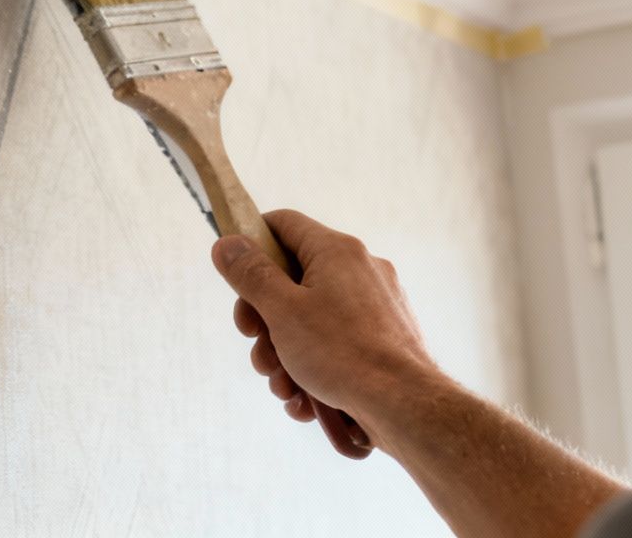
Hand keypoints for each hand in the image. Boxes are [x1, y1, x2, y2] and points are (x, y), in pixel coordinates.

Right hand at [212, 210, 440, 450]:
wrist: (404, 406)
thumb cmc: (342, 354)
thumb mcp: (281, 310)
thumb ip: (250, 273)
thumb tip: (227, 243)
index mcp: (336, 251)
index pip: (281, 224)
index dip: (250, 245)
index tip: (236, 280)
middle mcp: (360, 269)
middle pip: (291, 279)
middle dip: (264, 319)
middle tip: (255, 344)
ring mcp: (376, 305)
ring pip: (310, 318)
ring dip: (284, 352)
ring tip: (282, 386)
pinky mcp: (384, 338)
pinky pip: (336, 342)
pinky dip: (314, 367)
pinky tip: (304, 400)